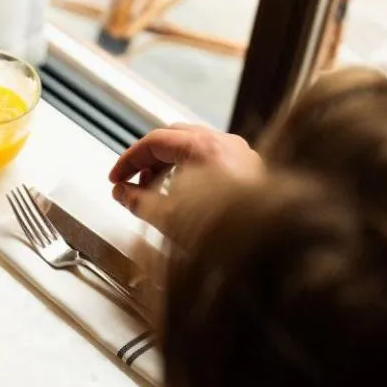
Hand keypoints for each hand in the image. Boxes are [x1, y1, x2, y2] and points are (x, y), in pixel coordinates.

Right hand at [108, 123, 262, 231]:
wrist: (270, 249)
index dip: (128, 160)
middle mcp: (226, 144)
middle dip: (149, 157)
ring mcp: (241, 154)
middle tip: (133, 179)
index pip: (154, 141)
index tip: (116, 177)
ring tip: (155, 189)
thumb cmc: (228, 233)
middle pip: (174, 137)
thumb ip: (137, 201)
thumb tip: (122, 193)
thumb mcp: (167, 218)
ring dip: (169, 163)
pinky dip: (190, 168)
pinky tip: (183, 192)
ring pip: (194, 145)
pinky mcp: (251, 168)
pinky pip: (212, 157)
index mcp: (204, 148)